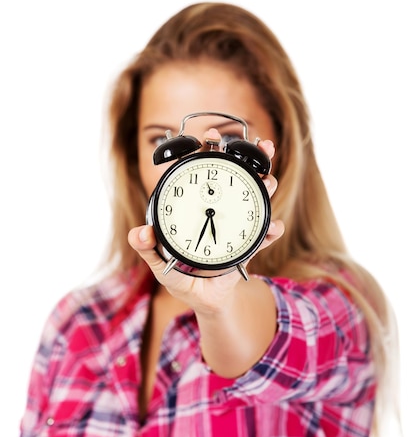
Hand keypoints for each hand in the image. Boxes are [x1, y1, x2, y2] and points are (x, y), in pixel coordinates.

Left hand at [128, 130, 283, 312]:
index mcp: (196, 207)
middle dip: (252, 158)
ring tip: (269, 182)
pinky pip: (265, 235)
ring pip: (257, 198)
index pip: (203, 173)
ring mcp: (237, 224)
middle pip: (237, 177)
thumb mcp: (159, 262)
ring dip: (267, 187)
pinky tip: (274, 226)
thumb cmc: (180, 276)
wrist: (203, 299)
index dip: (208, 152)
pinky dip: (272, 229)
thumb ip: (147, 248)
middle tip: (260, 147)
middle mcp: (219, 210)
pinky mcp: (250, 244)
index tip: (211, 137)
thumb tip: (139, 232)